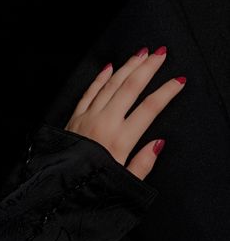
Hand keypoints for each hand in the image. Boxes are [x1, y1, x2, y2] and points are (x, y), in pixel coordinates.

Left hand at [65, 46, 185, 180]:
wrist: (61, 187)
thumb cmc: (92, 185)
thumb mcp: (124, 182)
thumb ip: (143, 163)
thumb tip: (159, 143)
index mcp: (120, 140)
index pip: (150, 108)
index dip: (167, 92)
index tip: (179, 81)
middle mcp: (105, 122)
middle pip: (131, 87)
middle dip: (148, 68)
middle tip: (160, 54)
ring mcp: (88, 116)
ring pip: (111, 84)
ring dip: (127, 66)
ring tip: (141, 54)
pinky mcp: (75, 116)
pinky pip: (90, 91)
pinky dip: (100, 78)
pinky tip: (109, 67)